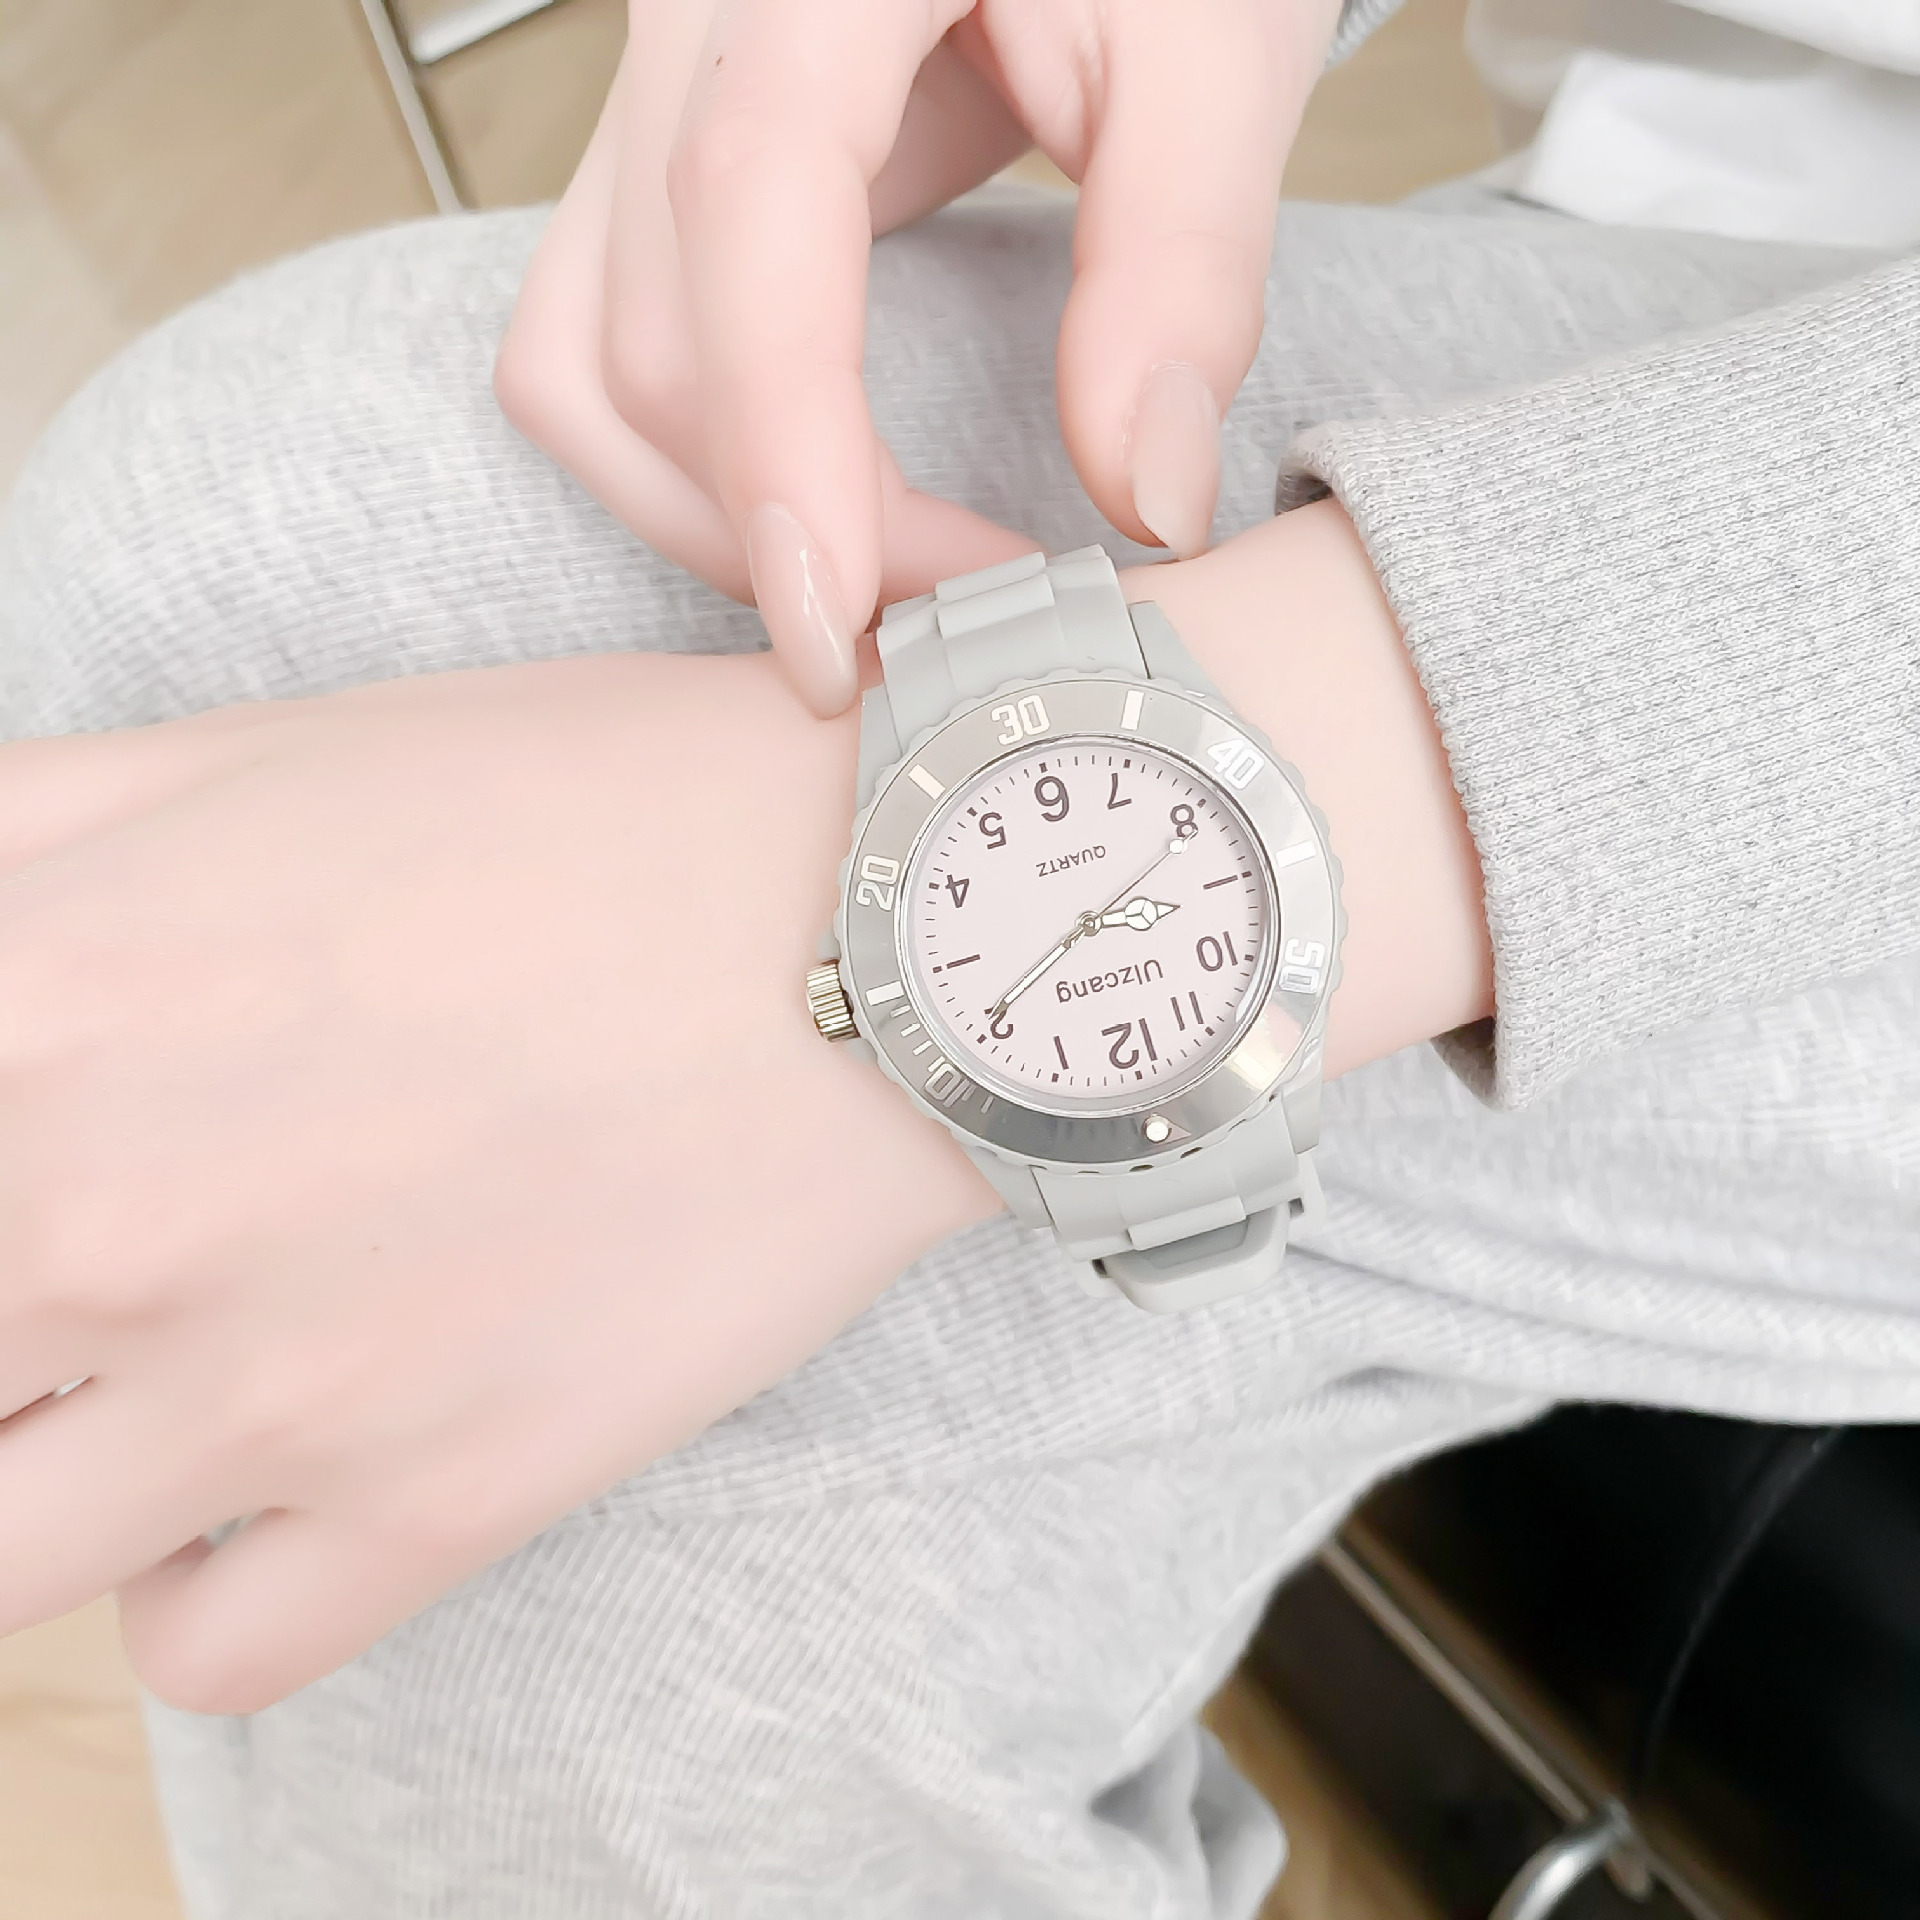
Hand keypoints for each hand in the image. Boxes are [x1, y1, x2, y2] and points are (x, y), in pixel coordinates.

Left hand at [0, 501, 1486, 1714]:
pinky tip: (272, 1469)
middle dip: (4, 1312)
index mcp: (34, 1005)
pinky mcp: (445, 1500)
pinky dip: (200, 1583)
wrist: (880, 920)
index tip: (39, 1157)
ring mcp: (278, 1390)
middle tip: (94, 1260)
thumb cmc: (590, 805)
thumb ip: (23, 844)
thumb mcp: (254, 752)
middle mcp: (109, 1219)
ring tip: (144, 1382)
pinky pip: (208, 1649)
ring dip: (48, 1470)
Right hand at [495, 0, 1346, 716]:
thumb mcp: (1216, 46)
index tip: (851, 628)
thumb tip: (1147, 503)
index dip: (781, 442)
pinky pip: (600, 344)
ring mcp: (653, 97)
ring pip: (583, 366)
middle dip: (786, 525)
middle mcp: (690, 23)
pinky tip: (820, 498)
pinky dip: (687, 462)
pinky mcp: (662, 161)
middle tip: (959, 619)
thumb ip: (1184, 265)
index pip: (742, 206)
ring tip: (880, 585)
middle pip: (646, 335)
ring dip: (711, 516)